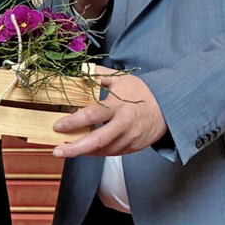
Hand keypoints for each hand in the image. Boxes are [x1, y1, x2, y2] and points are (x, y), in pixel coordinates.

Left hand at [52, 73, 166, 158]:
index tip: (58, 126)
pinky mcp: (133, 147)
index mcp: (118, 106)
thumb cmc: (141, 92)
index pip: (92, 115)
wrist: (167, 108)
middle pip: (96, 141)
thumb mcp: (121, 78)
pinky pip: (112, 153)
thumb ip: (99, 74)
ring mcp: (129, 138)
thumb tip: (81, 71)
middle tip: (57, 151)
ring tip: (69, 149)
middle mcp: (123, 125)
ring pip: (103, 151)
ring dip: (84, 151)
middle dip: (74, 149)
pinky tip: (88, 148)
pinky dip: (98, 152)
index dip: (73, 122)